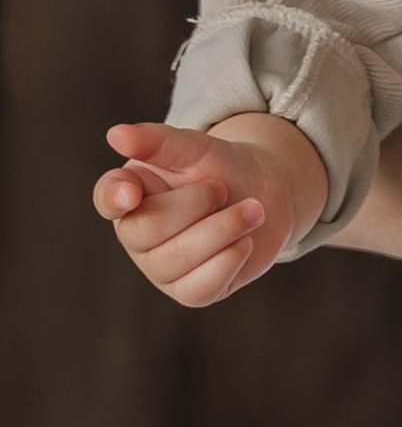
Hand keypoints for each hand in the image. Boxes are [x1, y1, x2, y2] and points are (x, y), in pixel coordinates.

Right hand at [93, 113, 329, 306]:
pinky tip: (244, 242)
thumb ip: (159, 142)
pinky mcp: (190, 291)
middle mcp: (136, 234)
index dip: (113, 198)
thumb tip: (116, 134)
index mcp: (130, 194)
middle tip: (223, 188)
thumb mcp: (196, 148)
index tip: (130, 193)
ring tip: (252, 209)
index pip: (106, 199)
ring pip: (174, 261)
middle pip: (144, 231)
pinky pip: (199, 288)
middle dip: (195, 205)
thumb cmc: (224, 168)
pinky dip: (229, 260)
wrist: (270, 194)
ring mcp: (160, 267)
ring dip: (223, 229)